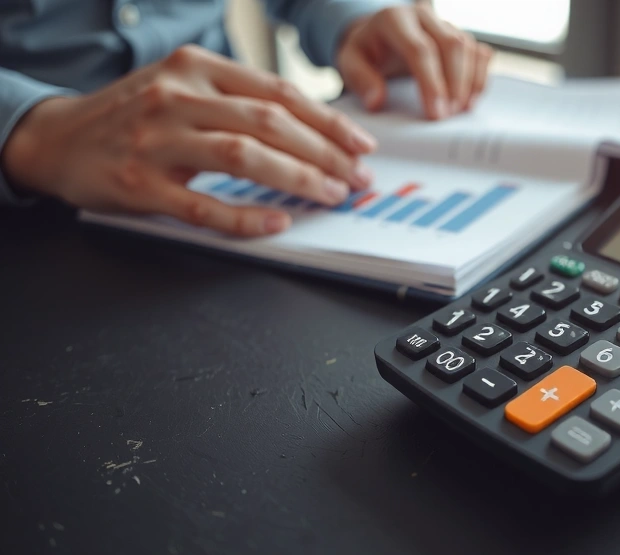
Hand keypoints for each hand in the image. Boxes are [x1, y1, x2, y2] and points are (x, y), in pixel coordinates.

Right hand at [1, 45, 377, 236]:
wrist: (59, 138)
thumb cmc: (135, 117)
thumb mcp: (184, 88)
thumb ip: (237, 100)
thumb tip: (311, 129)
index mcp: (196, 68)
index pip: (278, 93)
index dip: (328, 120)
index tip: (361, 144)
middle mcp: (177, 96)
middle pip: (269, 123)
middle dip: (324, 153)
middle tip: (357, 178)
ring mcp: (156, 140)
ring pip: (242, 155)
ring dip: (296, 177)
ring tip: (330, 194)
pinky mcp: (139, 183)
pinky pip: (202, 204)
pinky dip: (245, 215)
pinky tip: (276, 221)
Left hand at [337, 4, 492, 119]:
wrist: (378, 37)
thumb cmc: (366, 52)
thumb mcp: (350, 63)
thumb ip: (361, 80)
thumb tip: (376, 101)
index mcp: (394, 19)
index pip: (420, 49)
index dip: (431, 83)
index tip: (435, 113)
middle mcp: (423, 16)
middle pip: (451, 45)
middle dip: (454, 84)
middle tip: (449, 115)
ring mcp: (444, 24)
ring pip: (468, 48)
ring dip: (469, 83)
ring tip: (460, 111)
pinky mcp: (459, 36)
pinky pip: (479, 53)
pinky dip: (479, 78)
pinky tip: (470, 100)